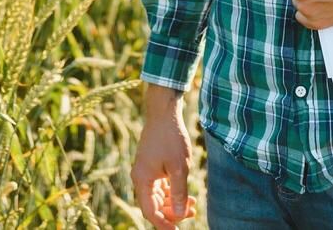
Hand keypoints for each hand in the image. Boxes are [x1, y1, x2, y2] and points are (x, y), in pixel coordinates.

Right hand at [131, 86, 198, 227]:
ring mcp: (145, 172)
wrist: (164, 113)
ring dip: (173, 202)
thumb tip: (178, 213)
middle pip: (154, 205)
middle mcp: (140, 178)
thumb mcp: (179, 167)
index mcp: (142, 180)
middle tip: (192, 211)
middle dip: (172, 212)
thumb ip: (178, 192)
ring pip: (157, 197)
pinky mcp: (151, 166)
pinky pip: (159, 187)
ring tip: (193, 203)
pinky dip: (171, 192)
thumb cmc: (171, 138)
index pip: (150, 211)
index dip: (164, 223)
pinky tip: (185, 192)